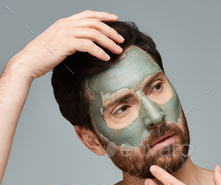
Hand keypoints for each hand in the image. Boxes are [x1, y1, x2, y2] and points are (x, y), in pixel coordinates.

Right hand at [9, 10, 124, 80]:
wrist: (27, 62)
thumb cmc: (43, 56)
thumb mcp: (58, 43)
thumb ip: (71, 39)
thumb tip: (85, 45)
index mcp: (64, 22)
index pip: (88, 14)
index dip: (103, 15)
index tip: (115, 19)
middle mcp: (66, 24)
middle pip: (95, 23)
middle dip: (111, 31)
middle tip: (121, 39)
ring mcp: (65, 32)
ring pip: (94, 33)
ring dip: (109, 42)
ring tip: (118, 51)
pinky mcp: (66, 43)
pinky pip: (89, 45)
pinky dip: (99, 52)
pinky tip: (106, 58)